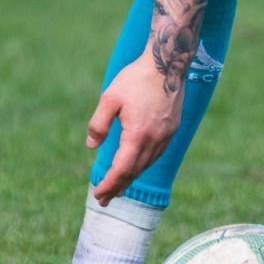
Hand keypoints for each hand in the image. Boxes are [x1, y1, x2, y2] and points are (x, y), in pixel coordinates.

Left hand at [87, 53, 183, 205]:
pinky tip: (136, 166)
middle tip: (103, 199)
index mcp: (138, 135)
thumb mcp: (110, 98)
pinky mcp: (172, 129)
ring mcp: (166, 136)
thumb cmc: (136, 79)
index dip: (109, 184)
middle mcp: (155, 140)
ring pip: (147, 164)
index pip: (121, 169)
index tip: (98, 194)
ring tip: (118, 188)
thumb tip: (91, 145)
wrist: (167, 64)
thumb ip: (99, 124)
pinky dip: (143, 165)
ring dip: (131, 178)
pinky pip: (156, 154)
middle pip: (134, 172)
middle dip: (118, 187)